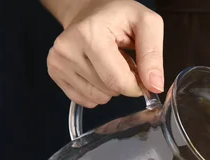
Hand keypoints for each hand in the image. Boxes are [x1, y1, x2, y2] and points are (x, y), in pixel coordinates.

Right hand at [46, 0, 163, 107]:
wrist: (90, 9)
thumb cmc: (119, 15)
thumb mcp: (146, 24)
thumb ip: (153, 55)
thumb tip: (155, 86)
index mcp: (89, 34)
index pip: (118, 81)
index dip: (136, 85)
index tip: (140, 72)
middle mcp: (67, 48)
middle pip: (108, 90)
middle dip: (123, 83)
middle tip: (122, 60)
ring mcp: (58, 61)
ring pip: (97, 98)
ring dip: (110, 87)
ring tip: (109, 63)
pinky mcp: (55, 72)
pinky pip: (84, 100)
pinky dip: (97, 91)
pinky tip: (97, 70)